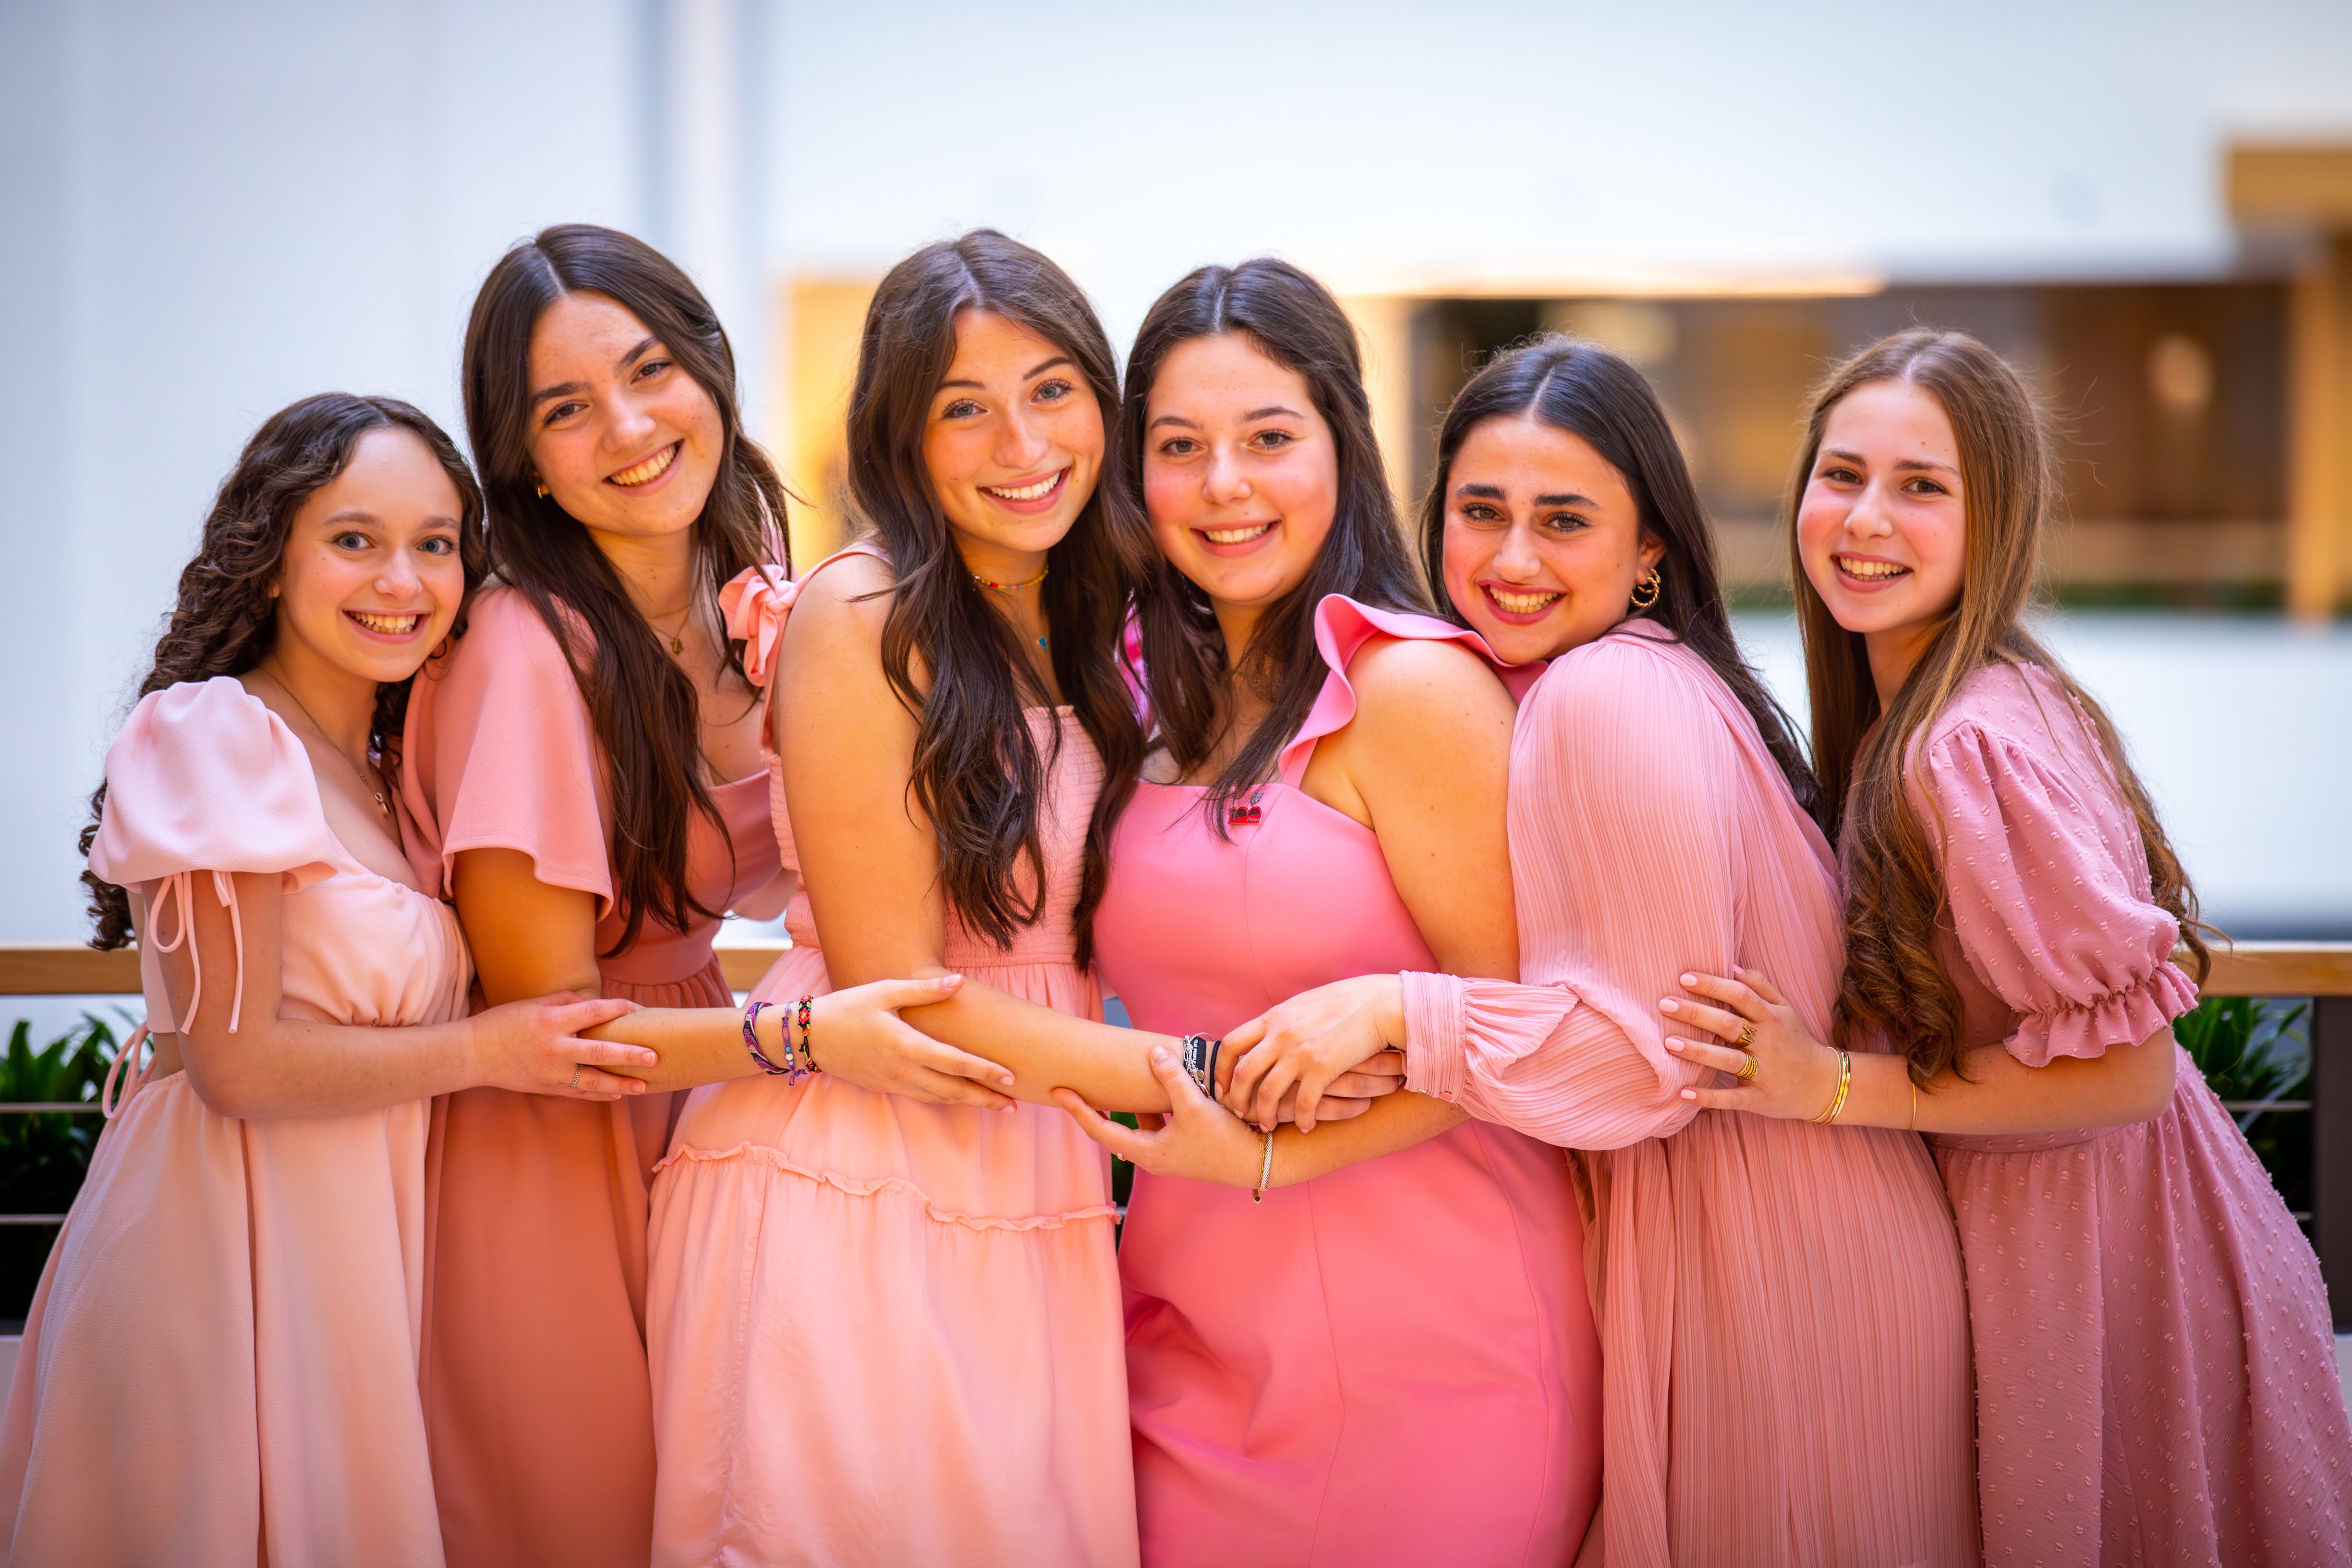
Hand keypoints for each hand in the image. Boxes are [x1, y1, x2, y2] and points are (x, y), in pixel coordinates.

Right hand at [470, 992, 651, 1100]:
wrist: (473, 1054)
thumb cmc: (503, 1023)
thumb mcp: (532, 1004)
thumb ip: (565, 1001)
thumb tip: (595, 1002)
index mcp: (552, 1021)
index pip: (594, 1012)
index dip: (619, 1009)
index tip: (639, 1009)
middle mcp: (555, 1048)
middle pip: (600, 1052)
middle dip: (629, 1055)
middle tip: (654, 1057)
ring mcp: (551, 1072)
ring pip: (592, 1081)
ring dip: (620, 1084)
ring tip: (643, 1085)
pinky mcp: (546, 1088)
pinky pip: (578, 1093)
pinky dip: (598, 1095)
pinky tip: (617, 1095)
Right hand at [805, 973, 1016, 1110]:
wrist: (809, 1038)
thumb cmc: (847, 1008)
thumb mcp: (884, 991)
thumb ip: (923, 990)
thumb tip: (958, 982)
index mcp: (905, 1045)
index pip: (954, 1062)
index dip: (983, 1070)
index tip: (1009, 1076)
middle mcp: (903, 1070)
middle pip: (953, 1089)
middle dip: (986, 1097)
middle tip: (1015, 1104)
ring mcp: (894, 1082)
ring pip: (940, 1097)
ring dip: (970, 1102)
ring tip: (998, 1105)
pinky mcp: (887, 1086)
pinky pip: (923, 1096)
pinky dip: (947, 1099)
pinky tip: (961, 1097)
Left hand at [1054, 1046, 1266, 1186]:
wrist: (1256, 1162)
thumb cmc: (1225, 1139)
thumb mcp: (1195, 1106)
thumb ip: (1172, 1078)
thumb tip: (1152, 1052)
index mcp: (1147, 1152)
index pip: (1101, 1130)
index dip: (1078, 1110)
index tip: (1059, 1091)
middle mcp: (1152, 1156)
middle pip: (1112, 1130)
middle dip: (1093, 1107)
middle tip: (1073, 1085)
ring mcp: (1166, 1152)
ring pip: (1134, 1126)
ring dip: (1122, 1106)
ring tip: (1107, 1083)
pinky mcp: (1181, 1146)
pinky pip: (1154, 1123)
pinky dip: (1148, 1107)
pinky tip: (1153, 1088)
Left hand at [1219, 974, 1403, 1131]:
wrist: (1379, 1004)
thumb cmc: (1345, 1003)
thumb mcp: (1303, 1005)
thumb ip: (1282, 1021)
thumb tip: (1267, 1032)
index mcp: (1274, 1018)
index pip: (1232, 1044)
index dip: (1221, 1069)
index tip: (1223, 1086)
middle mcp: (1281, 1035)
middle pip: (1243, 1073)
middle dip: (1237, 1098)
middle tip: (1240, 1113)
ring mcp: (1300, 1052)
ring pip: (1267, 1093)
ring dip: (1264, 1115)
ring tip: (1268, 1126)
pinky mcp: (1322, 1068)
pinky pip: (1302, 1104)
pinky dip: (1302, 1119)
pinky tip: (1306, 1126)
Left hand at [1661, 967, 1840, 1119]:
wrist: (1825, 1085)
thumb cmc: (1797, 1041)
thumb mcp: (1786, 1010)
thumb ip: (1761, 987)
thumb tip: (1733, 966)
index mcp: (1771, 1018)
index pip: (1740, 996)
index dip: (1713, 985)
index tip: (1684, 977)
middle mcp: (1767, 1043)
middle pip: (1729, 1025)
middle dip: (1697, 1013)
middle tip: (1664, 1004)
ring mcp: (1764, 1072)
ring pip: (1729, 1060)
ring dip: (1699, 1052)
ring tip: (1669, 1043)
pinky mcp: (1760, 1098)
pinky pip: (1732, 1098)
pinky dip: (1709, 1096)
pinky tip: (1684, 1092)